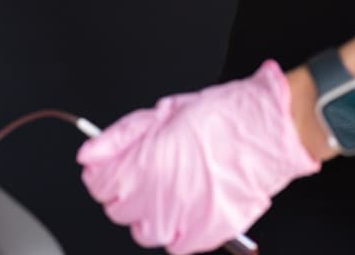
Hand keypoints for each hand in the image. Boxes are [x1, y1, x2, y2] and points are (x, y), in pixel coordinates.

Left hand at [77, 60, 320, 253]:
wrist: (266, 130)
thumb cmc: (217, 117)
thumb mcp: (158, 114)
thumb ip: (118, 138)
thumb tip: (88, 154)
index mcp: (143, 164)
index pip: (99, 185)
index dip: (102, 176)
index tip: (110, 171)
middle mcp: (159, 195)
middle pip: (117, 212)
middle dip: (124, 196)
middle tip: (143, 179)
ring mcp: (185, 217)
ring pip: (145, 234)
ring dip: (148, 218)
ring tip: (165, 196)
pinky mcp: (210, 232)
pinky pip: (178, 247)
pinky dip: (177, 234)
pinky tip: (185, 212)